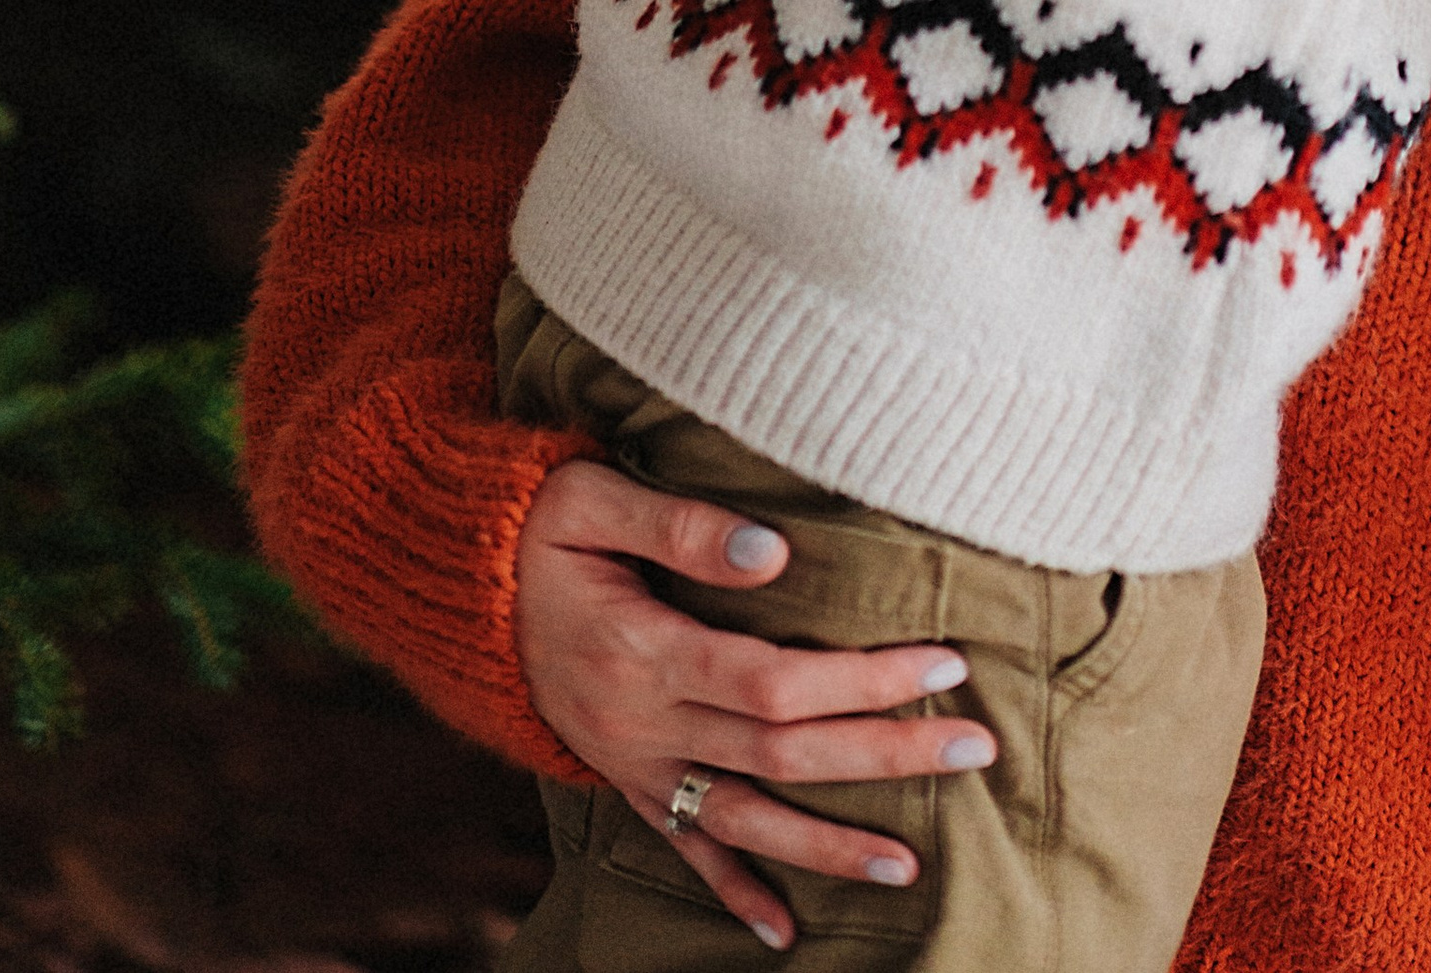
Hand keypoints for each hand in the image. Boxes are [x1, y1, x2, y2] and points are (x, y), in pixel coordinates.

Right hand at [516, 458, 996, 950]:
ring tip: (910, 867)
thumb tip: (776, 549)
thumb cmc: (535, 526)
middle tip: (974, 750)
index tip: (943, 662)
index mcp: (644, 651)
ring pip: (745, 818)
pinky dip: (733, 894)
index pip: (775, 680)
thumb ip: (682, 527)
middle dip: (882, 754)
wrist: (456, 588)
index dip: (862, 679)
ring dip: (828, 847)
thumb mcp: (592, 499)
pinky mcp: (626, 782)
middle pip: (782, 752)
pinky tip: (783, 934)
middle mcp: (642, 724)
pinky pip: (684, 850)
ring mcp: (635, 764)